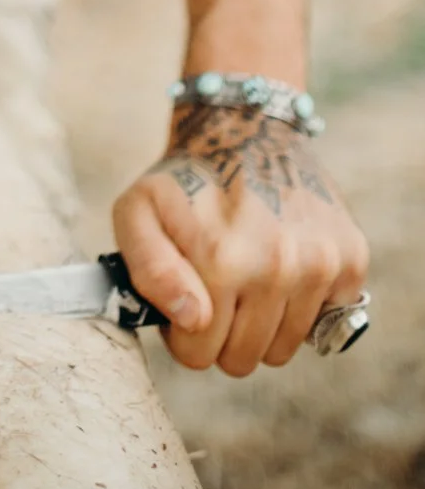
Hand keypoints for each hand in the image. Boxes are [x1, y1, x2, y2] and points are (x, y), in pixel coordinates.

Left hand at [113, 103, 369, 375]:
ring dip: (262, 323)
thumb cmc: (184, 180)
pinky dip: (301, 305)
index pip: (200, 355)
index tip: (185, 298)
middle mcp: (278, 266)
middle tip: (216, 287)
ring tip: (247, 274)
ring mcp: (320, 264)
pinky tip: (283, 264)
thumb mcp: (137, 212)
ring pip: (284, 349)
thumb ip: (149, 272)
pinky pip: (322, 323)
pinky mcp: (351, 259)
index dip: (184, 333)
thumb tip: (193, 320)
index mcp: (222, 260)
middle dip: (223, 333)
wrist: (246, 129)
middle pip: (245, 359)